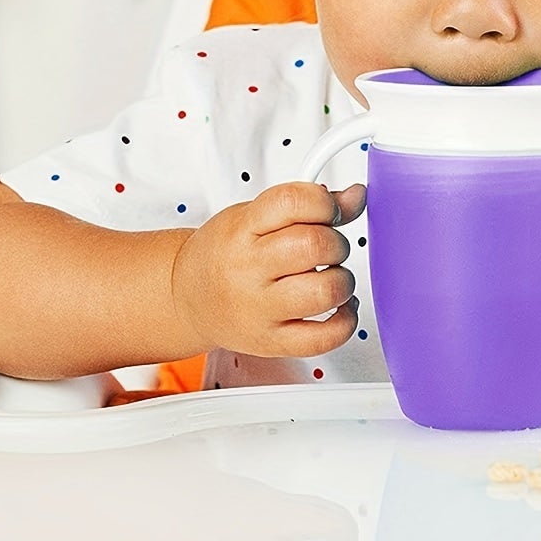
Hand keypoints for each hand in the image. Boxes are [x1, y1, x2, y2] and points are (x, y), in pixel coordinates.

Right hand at [170, 181, 366, 357]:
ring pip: (325, 291)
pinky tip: (338, 307)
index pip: (293, 202)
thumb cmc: (224, 253)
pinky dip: (345, 321)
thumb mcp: (256, 216)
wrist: (185, 298)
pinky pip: (323, 338)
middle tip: (328, 248)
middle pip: (314, 246)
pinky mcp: (271, 342)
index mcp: (244, 228)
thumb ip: (307, 205)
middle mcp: (250, 269)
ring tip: (330, 277)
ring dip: (342, 281)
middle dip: (336, 243)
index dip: (325, 203)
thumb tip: (355, 197)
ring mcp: (260, 309)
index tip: (329, 210)